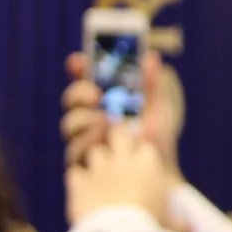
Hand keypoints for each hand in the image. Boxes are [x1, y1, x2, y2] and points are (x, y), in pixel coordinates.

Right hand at [61, 49, 179, 170]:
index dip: (77, 68)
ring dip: (84, 119)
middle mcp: (89, 118)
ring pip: (70, 124)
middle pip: (71, 100)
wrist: (161, 175)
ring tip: (104, 120)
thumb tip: (151, 57)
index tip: (78, 60)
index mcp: (104, 101)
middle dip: (79, 93)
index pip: (84, 79)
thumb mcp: (160, 110)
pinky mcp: (82, 163)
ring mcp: (84, 140)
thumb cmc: (157, 139)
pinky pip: (74, 150)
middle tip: (96, 94)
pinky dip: (88, 143)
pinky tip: (103, 140)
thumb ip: (153, 85)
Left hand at [66, 123, 180, 226]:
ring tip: (100, 178)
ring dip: (96, 162)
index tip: (141, 165)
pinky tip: (83, 193)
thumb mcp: (171, 227)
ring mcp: (100, 170)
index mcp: (149, 165)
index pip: (145, 145)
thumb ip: (179, 224)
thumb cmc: (150, 231)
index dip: (141, 154)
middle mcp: (124, 161)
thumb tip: (189, 230)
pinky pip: (75, 173)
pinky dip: (78, 181)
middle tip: (117, 158)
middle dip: (117, 142)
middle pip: (118, 134)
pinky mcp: (79, 184)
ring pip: (94, 150)